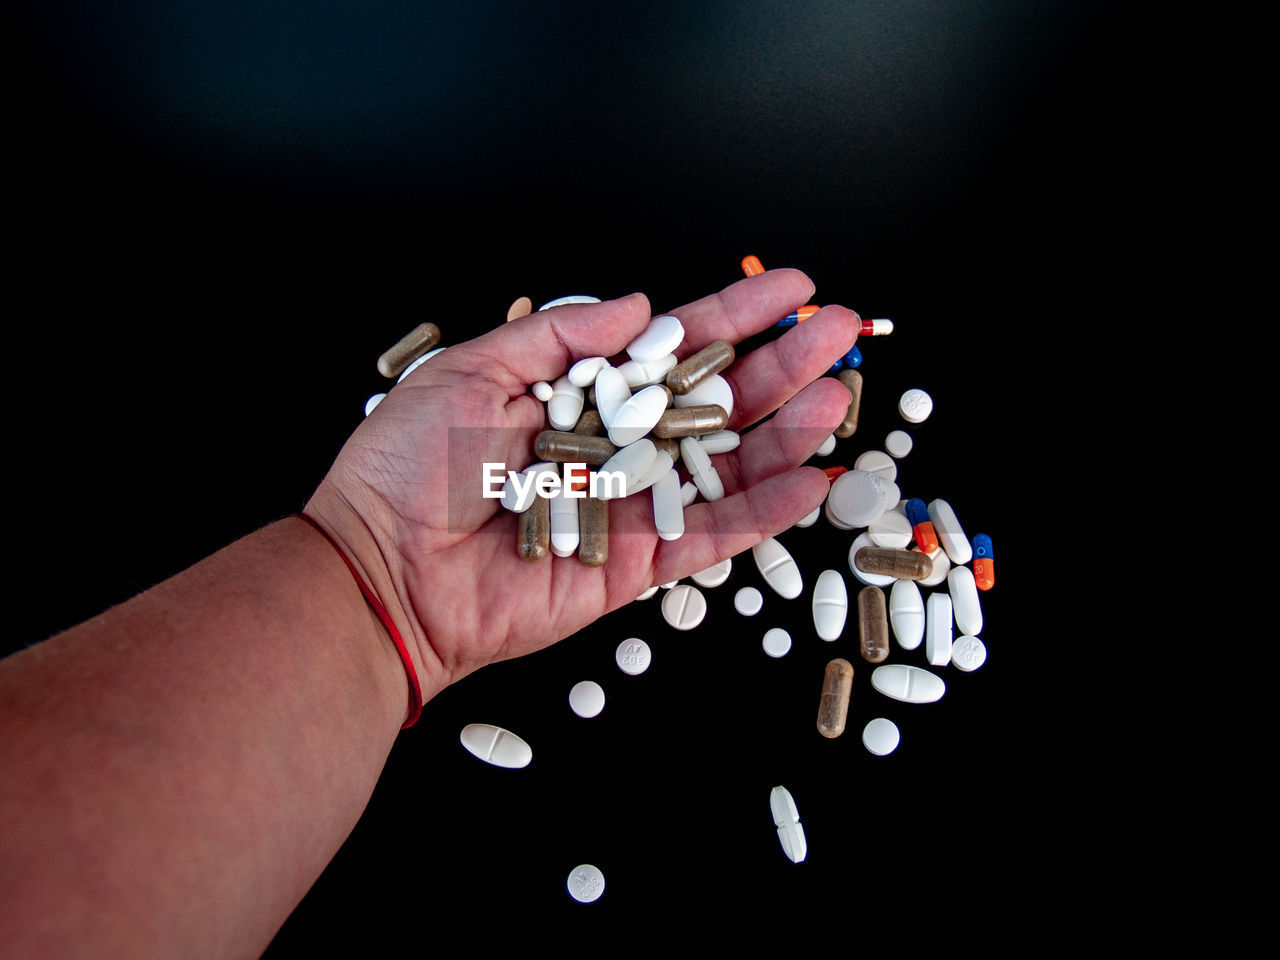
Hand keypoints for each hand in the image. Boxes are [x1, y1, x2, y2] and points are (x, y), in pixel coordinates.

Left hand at [304, 269, 860, 695]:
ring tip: (837, 394)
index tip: (791, 289)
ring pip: (727, 466)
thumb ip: (563, 335)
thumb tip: (641, 306)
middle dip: (781, 366)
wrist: (383, 567)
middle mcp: (613, 447)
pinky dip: (763, 510)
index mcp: (579, 395)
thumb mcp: (476, 368)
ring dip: (787, 432)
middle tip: (841, 331)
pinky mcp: (635, 564)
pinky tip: (812, 479)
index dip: (734, 318)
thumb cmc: (411, 466)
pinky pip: (711, 535)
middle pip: (715, 403)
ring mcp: (630, 506)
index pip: (672, 349)